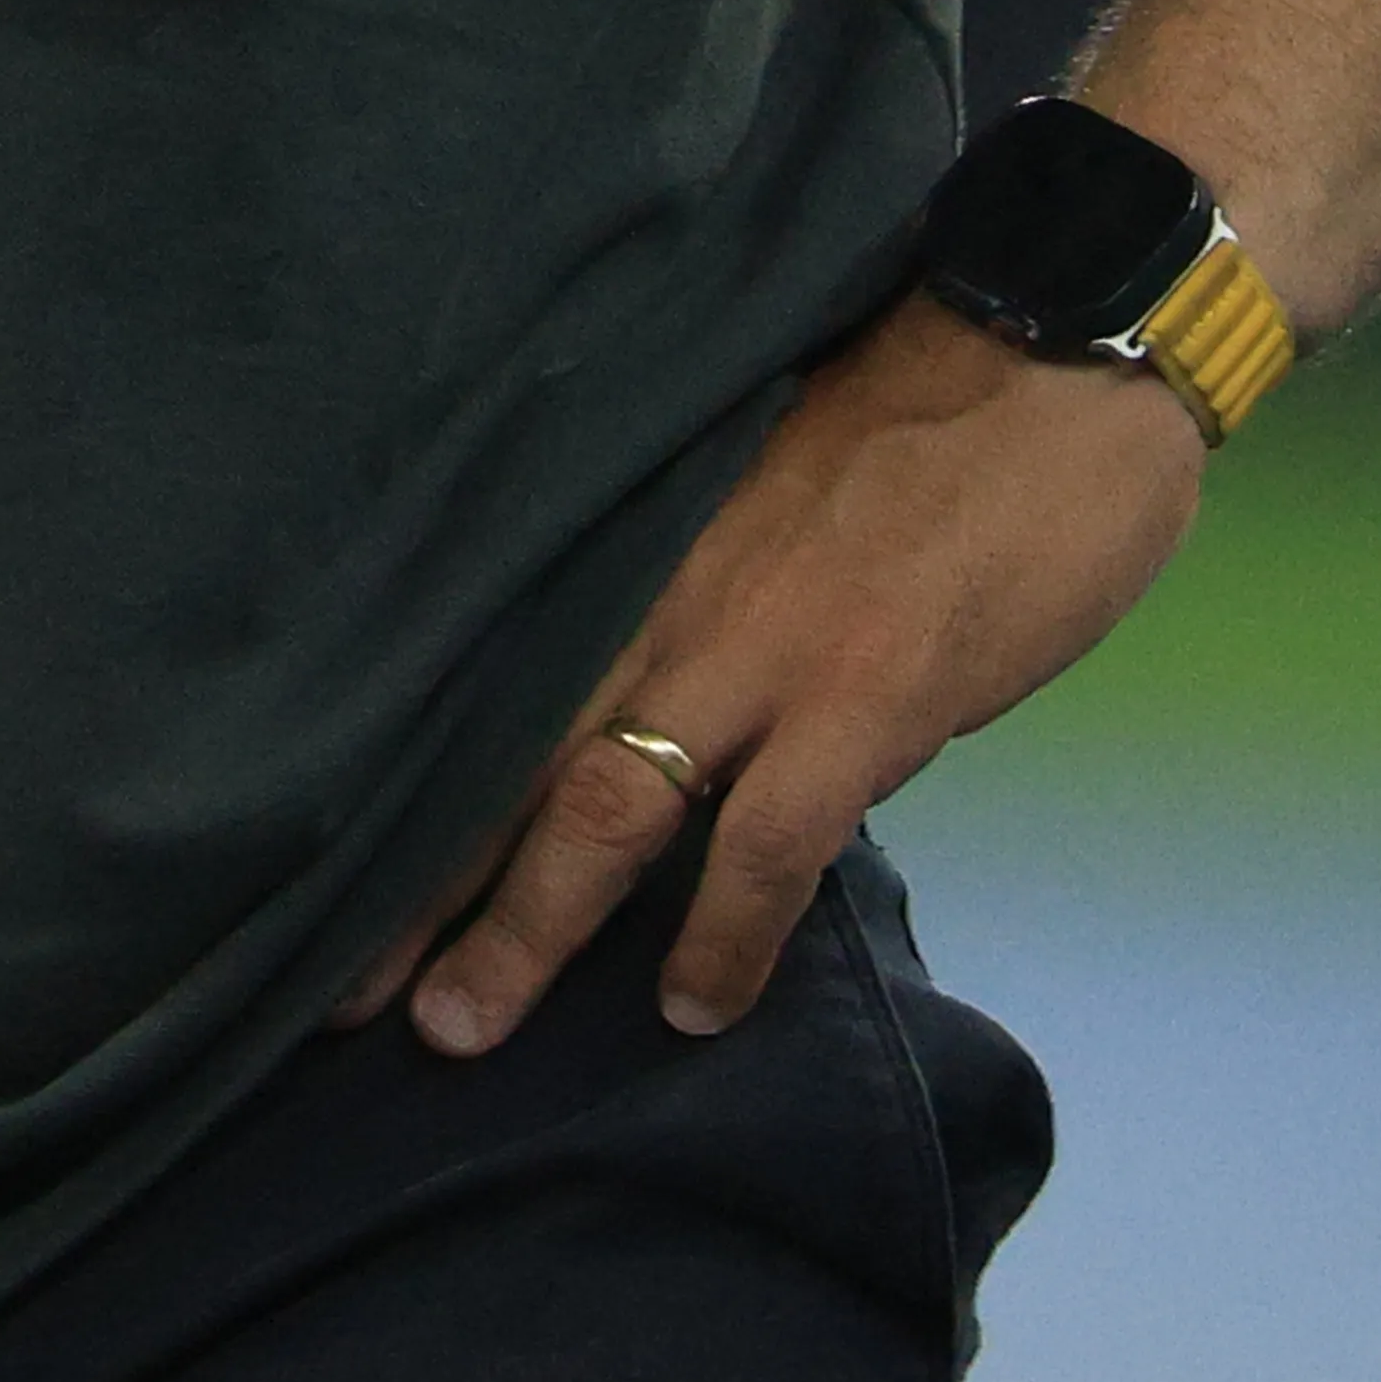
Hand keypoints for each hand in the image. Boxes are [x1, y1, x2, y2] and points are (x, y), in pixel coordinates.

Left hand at [346, 296, 1197, 1053]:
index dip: (409, 798)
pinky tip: (693, 1004)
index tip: (329, 881)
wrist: (1051, 346)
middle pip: (509, 761)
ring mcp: (761, 653)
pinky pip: (769, 843)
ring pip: (603, 810)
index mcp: (639, 552)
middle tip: (337, 1001)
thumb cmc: (919, 415)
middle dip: (422, 888)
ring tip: (465, 1035)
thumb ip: (702, 597)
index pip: (492, 691)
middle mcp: (668, 603)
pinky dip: (723, 935)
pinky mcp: (866, 696)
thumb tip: (678, 709)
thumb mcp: (763, 494)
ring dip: (528, 931)